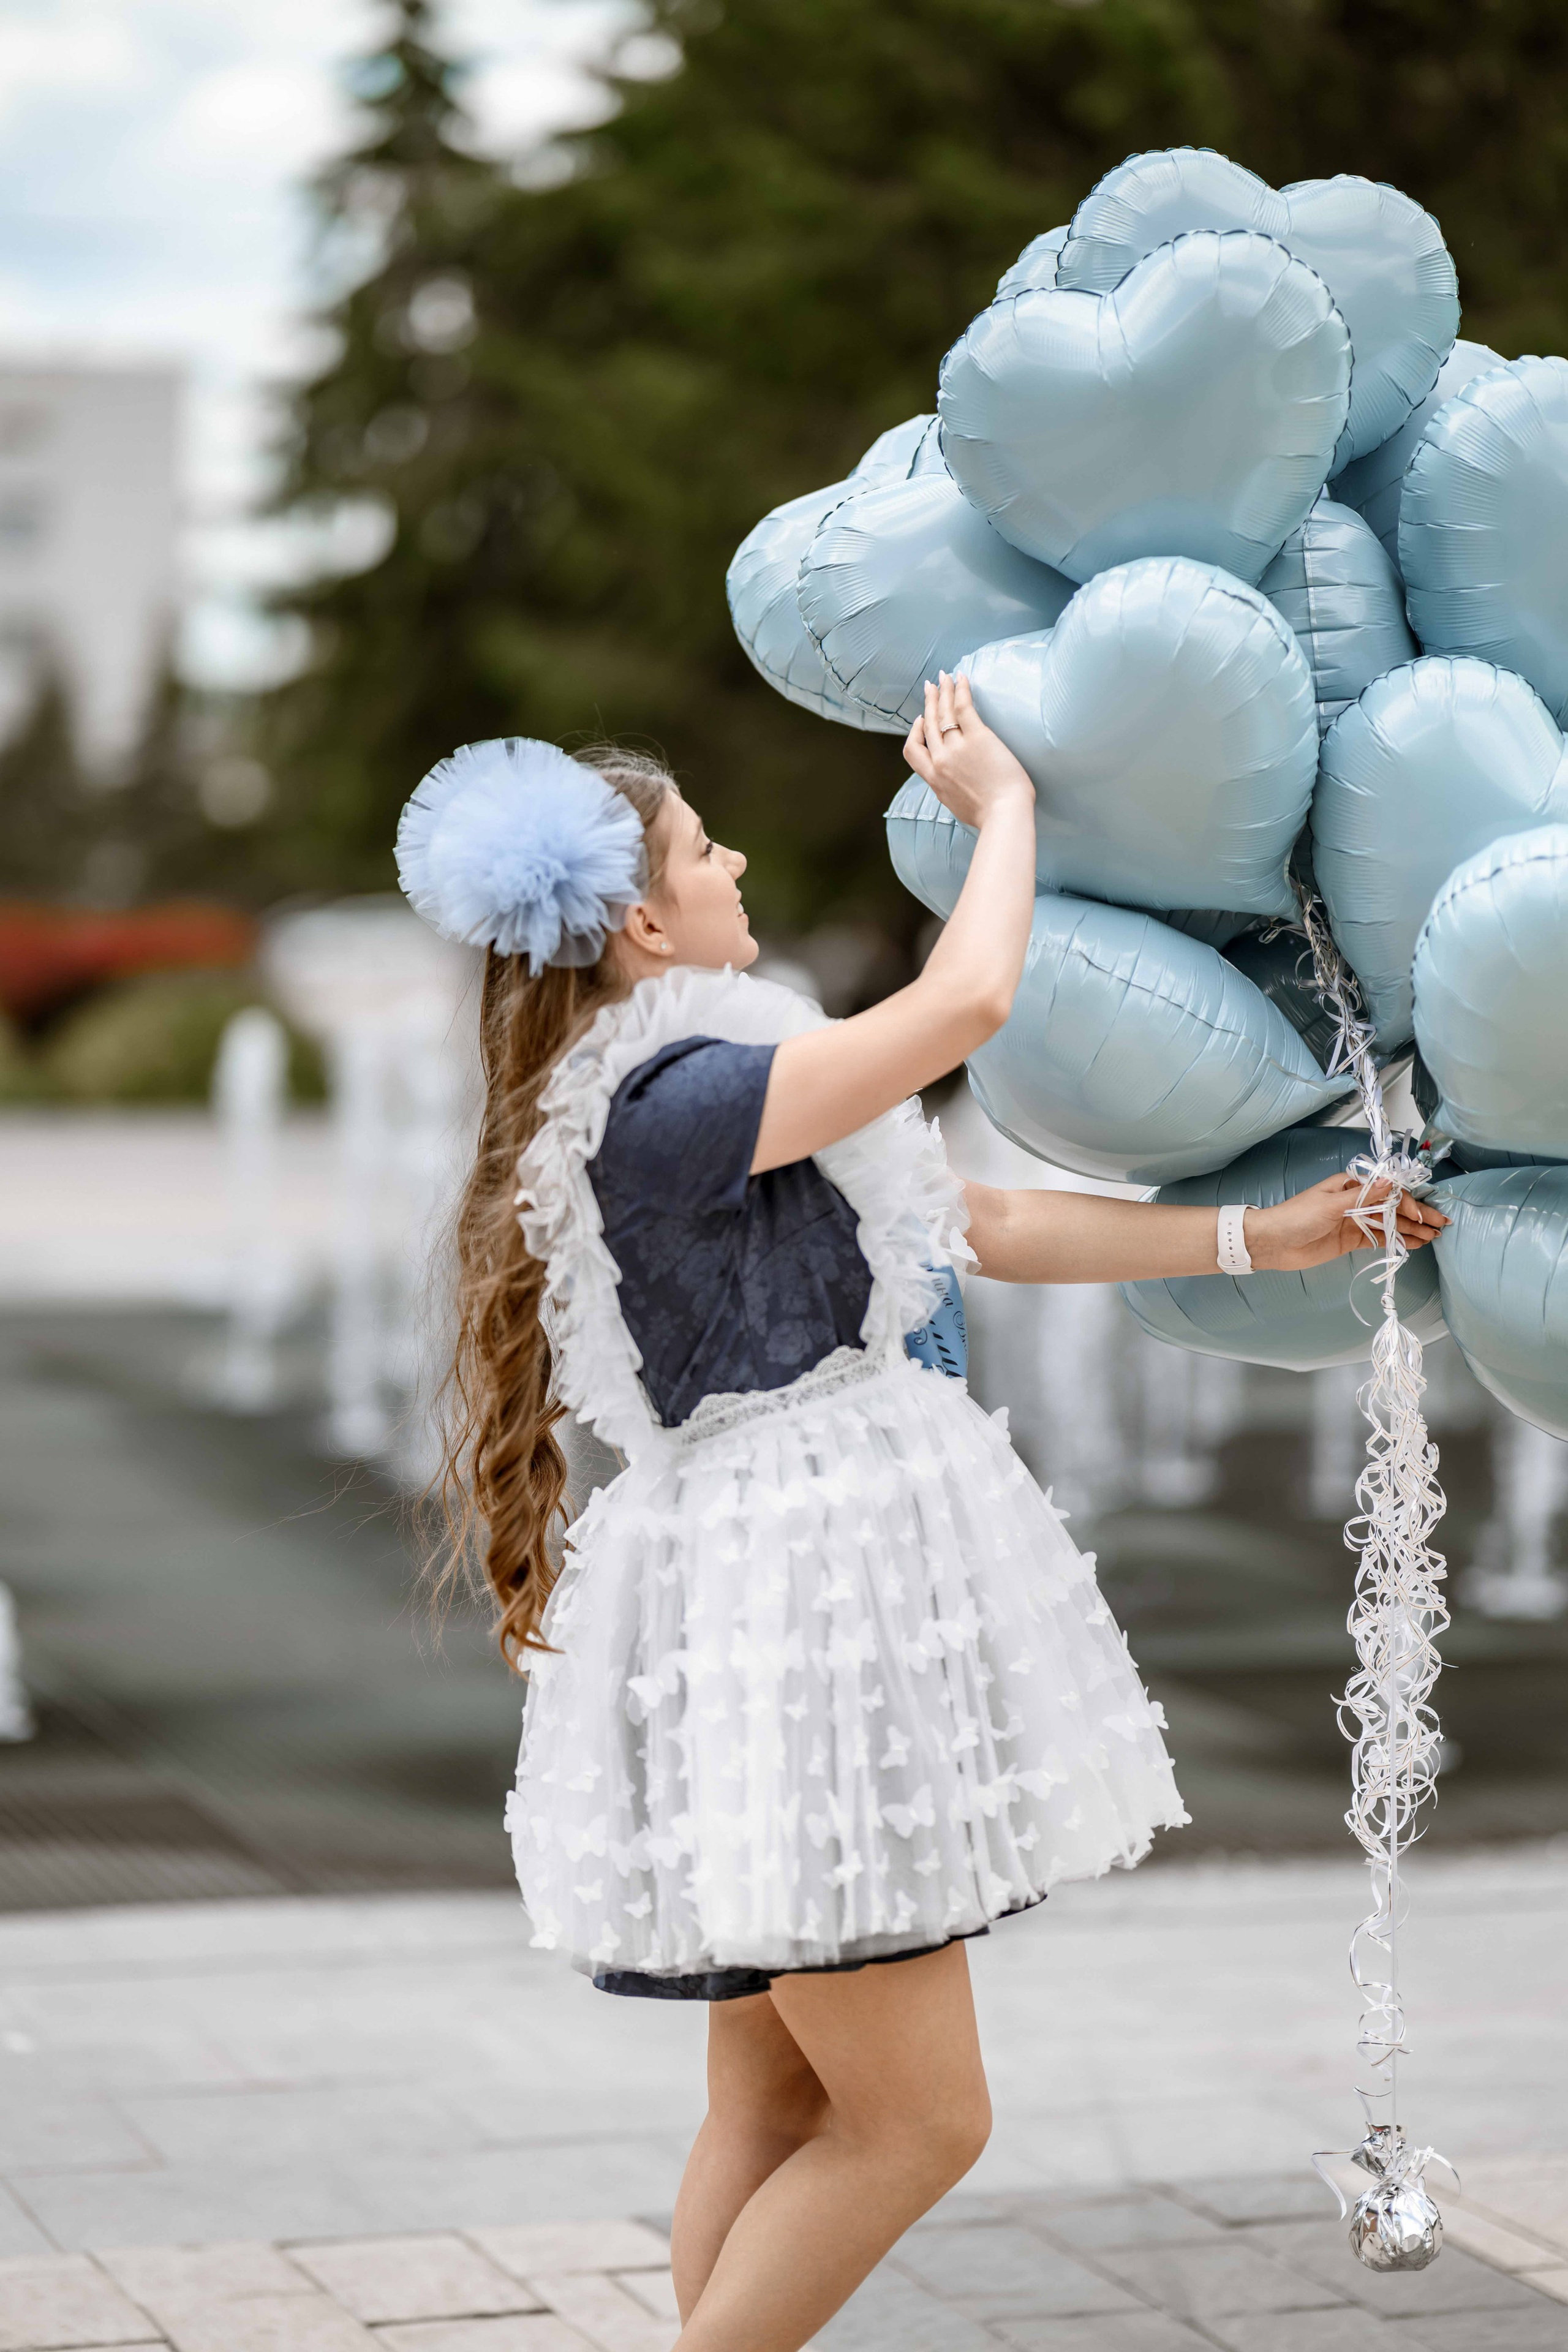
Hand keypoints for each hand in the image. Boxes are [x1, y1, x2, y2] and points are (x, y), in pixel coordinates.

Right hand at [904, 670, 1033, 831]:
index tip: (921, 720)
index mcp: (934, 780)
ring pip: (943, 712)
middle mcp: (940, 761)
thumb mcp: (958, 806)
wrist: (1004, 815)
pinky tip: (961, 678)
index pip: (913, 751)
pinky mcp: (977, 737)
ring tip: (944, 676)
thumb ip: (951, 790)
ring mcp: (956, 748)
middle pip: (928, 725)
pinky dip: (961, 689)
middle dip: (928, 702)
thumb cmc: (989, 816)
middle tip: (930, 686)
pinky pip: (964, 707)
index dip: (915, 731)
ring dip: (942, 691)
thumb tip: (955, 783)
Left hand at [1249, 1174, 1449, 1271]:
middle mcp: (1355, 1201)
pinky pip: (1379, 1239)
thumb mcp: (1330, 1205)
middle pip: (1393, 1207)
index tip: (1421, 1215)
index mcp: (1350, 1186)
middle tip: (1442, 1224)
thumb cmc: (1296, 1217)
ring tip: (1434, 1237)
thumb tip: (1390, 1182)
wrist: (1271, 1243)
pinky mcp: (1351, 1240)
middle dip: (1418, 1215)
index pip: (1388, 1191)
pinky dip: (1397, 1241)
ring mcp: (1354, 1221)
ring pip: (1390, 1224)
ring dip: (1412, 1230)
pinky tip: (1415, 1244)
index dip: (1408, 1201)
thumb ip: (1363, 1197)